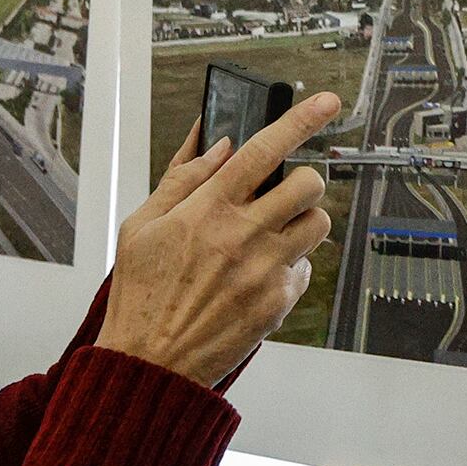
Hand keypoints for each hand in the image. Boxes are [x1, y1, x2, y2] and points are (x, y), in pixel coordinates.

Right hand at [99, 94, 341, 386]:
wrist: (150, 364)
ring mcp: (265, 270)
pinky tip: (257, 274)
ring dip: (300, 222)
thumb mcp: (140, 226)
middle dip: (301, 181)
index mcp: (207, 209)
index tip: (325, 101)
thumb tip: (217, 144)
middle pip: (308, 184)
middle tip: (281, 193)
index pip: (263, 149)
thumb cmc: (140, 295)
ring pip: (317, 223)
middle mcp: (242, 235)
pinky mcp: (278, 302)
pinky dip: (289, 265)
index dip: (300, 119)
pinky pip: (306, 267)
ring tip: (268, 235)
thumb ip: (181, 179)